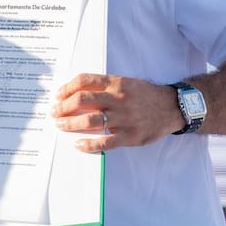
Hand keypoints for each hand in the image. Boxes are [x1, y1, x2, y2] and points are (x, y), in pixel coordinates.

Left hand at [50, 73, 183, 152]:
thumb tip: (76, 92)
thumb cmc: (144, 95)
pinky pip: (104, 142)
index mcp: (116, 83)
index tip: (58, 95)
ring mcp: (124, 118)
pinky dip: (88, 144)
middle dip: (63, 107)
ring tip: (61, 125)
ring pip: (90, 121)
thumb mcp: (126, 82)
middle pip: (82, 100)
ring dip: (70, 123)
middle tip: (54, 112)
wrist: (171, 108)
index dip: (67, 88)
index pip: (85, 81)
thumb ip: (104, 86)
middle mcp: (118, 99)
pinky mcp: (130, 136)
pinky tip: (78, 144)